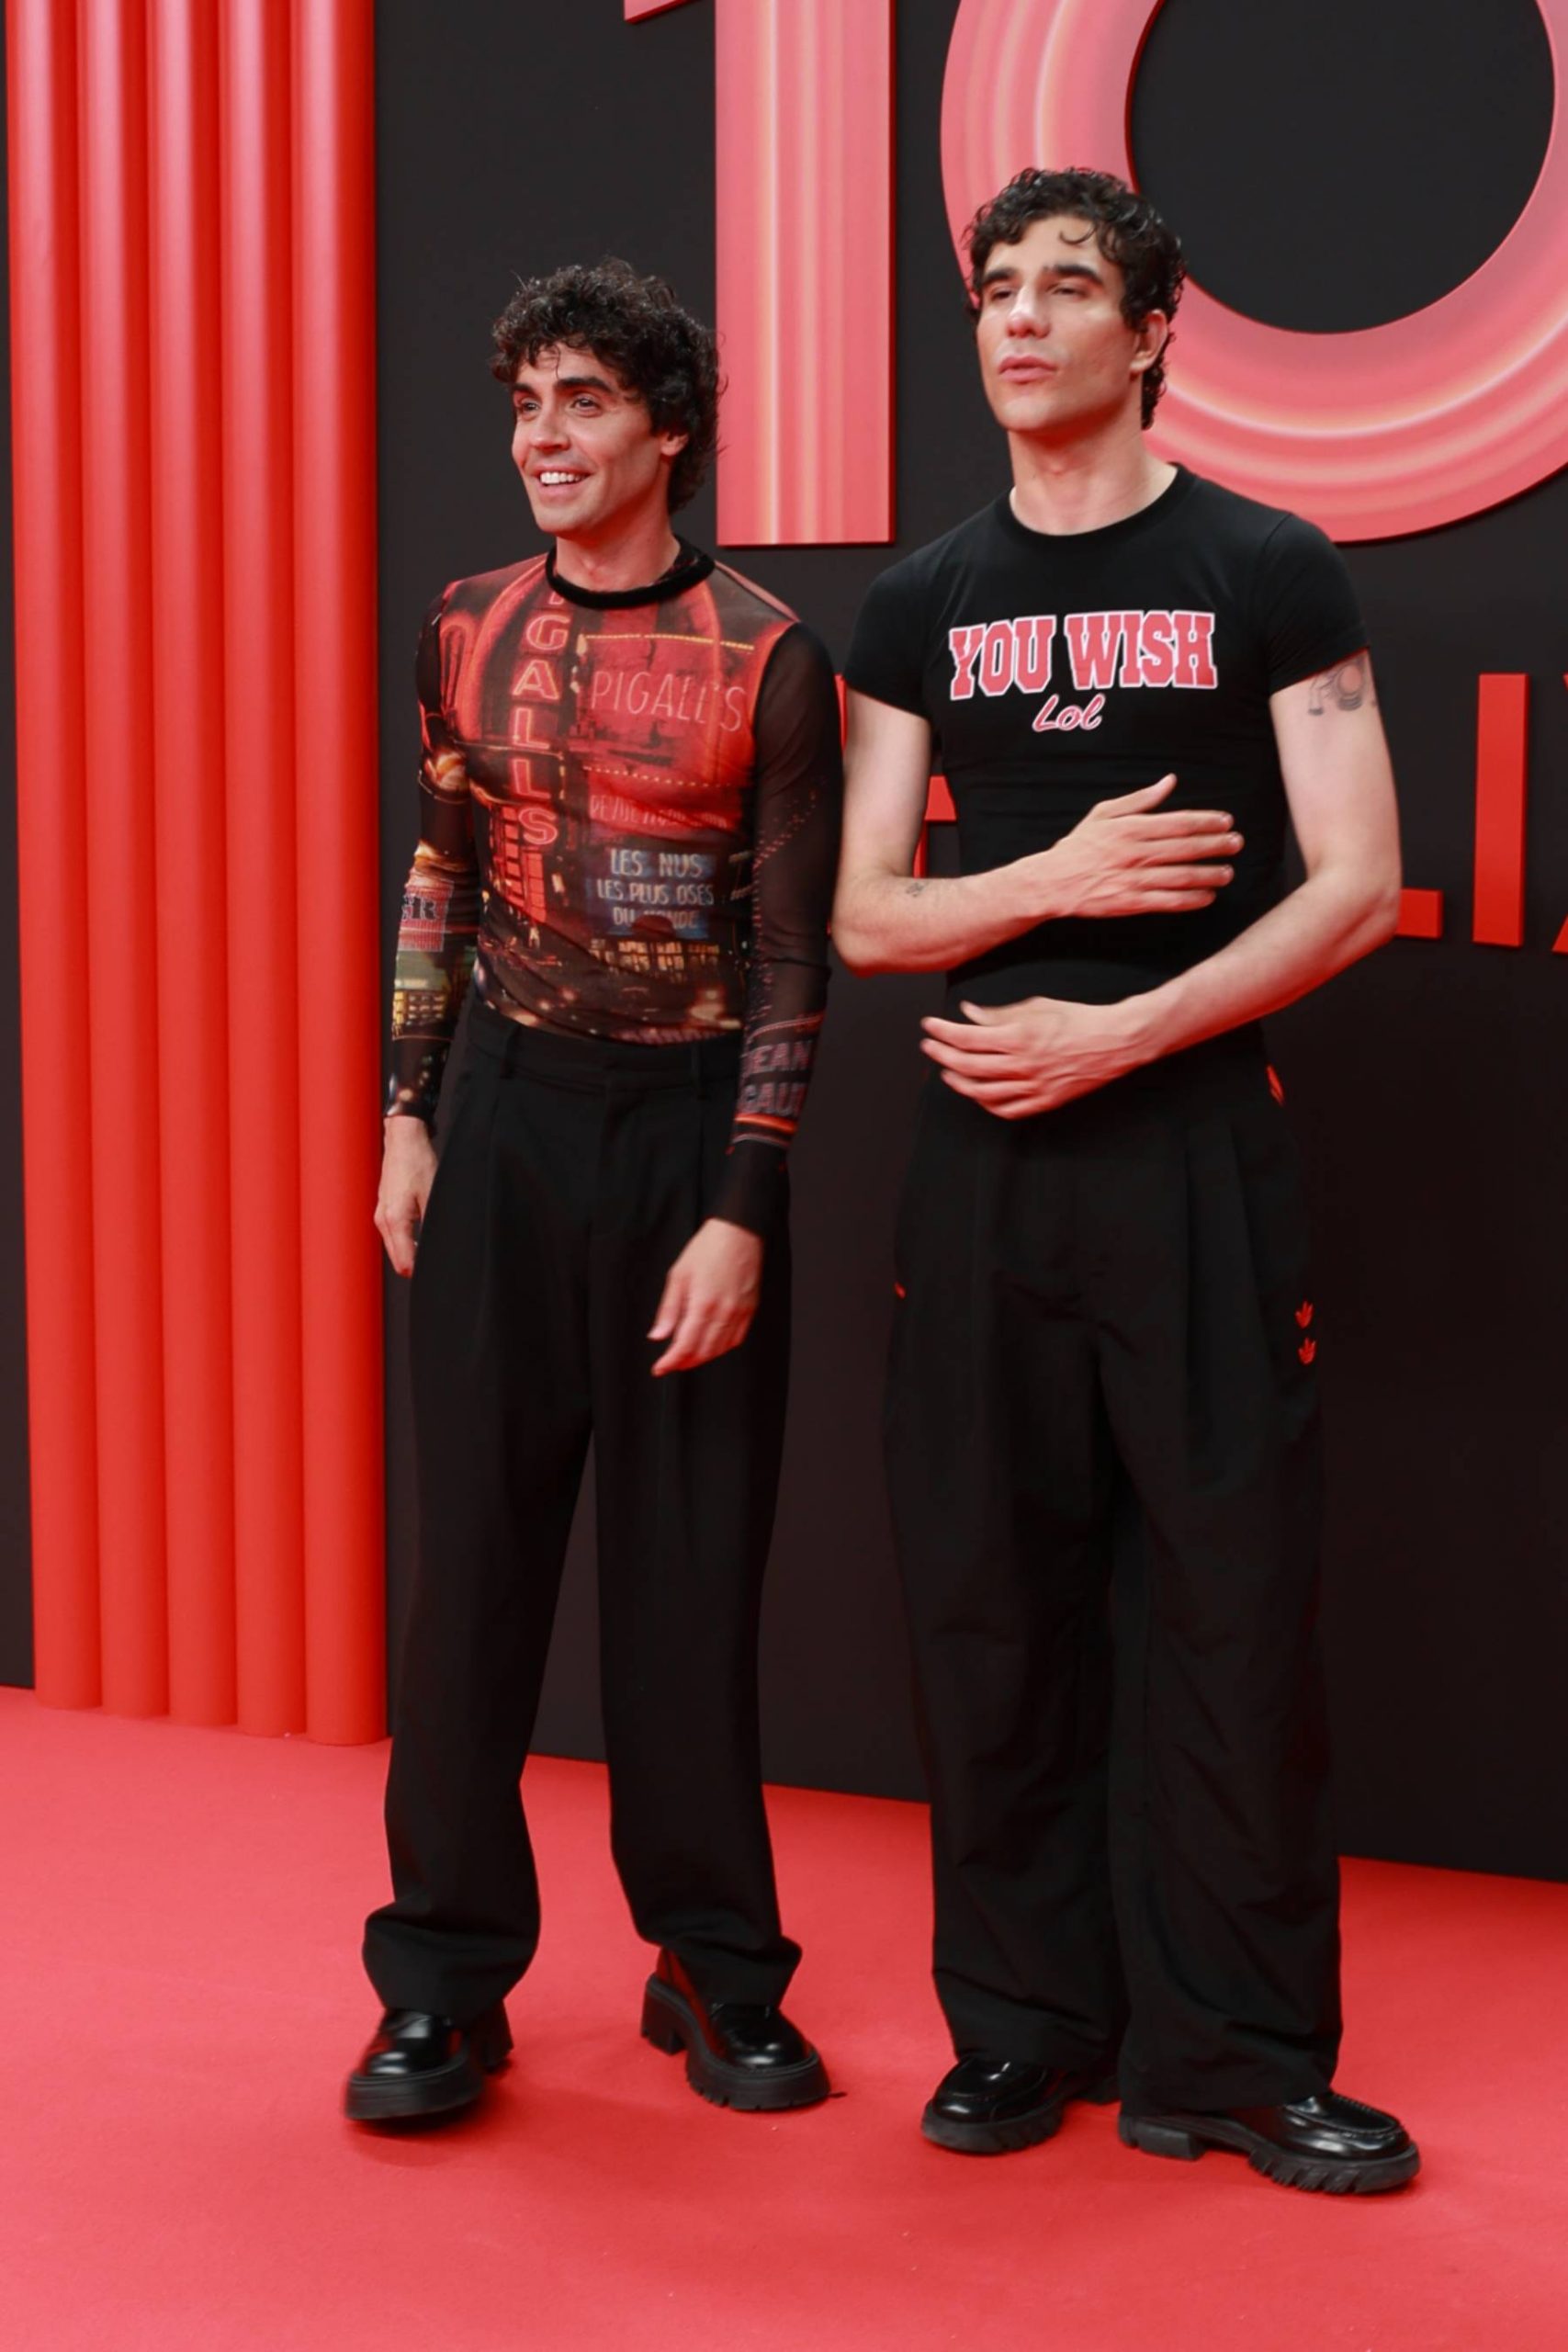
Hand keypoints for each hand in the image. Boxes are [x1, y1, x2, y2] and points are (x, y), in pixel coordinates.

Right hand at [375, 1115, 437, 1275]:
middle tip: (439, 1267)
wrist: (402, 1140)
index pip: (405, 1263)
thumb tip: (442, 1246)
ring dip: (411, 1255)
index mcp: (396, 1220)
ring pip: (395, 1249)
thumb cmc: (419, 1163)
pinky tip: (421, 1240)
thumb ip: (435, 1224)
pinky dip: (406, 1243)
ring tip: (432, 1254)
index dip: (422, 1273)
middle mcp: (383, 1221)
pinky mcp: (383, 1210)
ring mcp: (381, 1216)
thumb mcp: (434, 1194)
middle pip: (398, 1261)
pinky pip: (393, 1237)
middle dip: (416, 1267)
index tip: (439, 1272)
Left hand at [649, 1217, 763, 1374]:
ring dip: (702, 1357)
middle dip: (685, 1362)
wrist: (738, 1233)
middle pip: (703, 1352)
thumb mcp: (678, 1276)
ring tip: (687, 1356)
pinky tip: (711, 1345)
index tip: (660, 1368)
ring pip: (720, 1349)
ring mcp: (740, 1312)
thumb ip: (669, 1310)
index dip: (671, 1362)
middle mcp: (724, 1312)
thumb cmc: (708, 1249)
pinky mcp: (750, 1309)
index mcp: (703, 1304)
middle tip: (671, 1362)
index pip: (685, 1345)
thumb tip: (658, 1335)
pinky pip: (736, 1339)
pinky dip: (722, 1348)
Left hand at [921, 996, 1148, 1117]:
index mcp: (1019, 1037)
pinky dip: (986, 1103)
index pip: (967, 1038)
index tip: (929, 1025)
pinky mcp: (1044, 1101)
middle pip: (967, 1066)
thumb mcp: (1037, 1006)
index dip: (943, 1032)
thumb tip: (969, 1013)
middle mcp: (1023, 1065)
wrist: (1115, 1041)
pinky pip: (1006, 1110)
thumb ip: (999, 1013)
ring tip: (947, 1071)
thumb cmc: (1078, 1019)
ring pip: (982, 1091)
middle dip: (942, 1055)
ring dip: (958, 1082)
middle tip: (930, 1046)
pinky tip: (977, 1093)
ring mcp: (1033, 1087)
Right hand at [1023, 774, 1240, 919]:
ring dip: (1209, 874)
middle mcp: (1135, 852)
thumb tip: (1169, 782)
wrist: (1054, 881)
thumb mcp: (1104, 813)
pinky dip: (1191, 900)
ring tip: (1228, 873)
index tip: (1226, 821)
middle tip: (1236, 844)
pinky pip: (1168, 901)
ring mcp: (1134, 879)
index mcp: (1130, 828)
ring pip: (1181, 876)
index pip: (1178, 823)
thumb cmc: (1080, 845)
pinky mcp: (1131, 902)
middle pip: (1185, 848)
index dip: (1206, 822)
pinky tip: (1208, 897)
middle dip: (1215, 846)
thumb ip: (1140, 799)